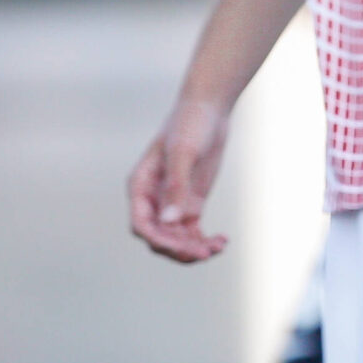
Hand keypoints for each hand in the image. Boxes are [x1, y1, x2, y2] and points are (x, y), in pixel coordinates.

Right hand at [129, 99, 232, 262]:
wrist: (209, 110)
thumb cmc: (190, 124)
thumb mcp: (183, 153)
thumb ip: (176, 186)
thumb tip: (169, 221)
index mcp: (141, 186)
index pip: (141, 224)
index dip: (158, 240)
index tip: (181, 247)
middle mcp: (153, 200)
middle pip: (159, 238)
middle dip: (179, 249)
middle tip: (204, 252)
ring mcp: (172, 204)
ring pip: (177, 240)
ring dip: (194, 249)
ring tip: (217, 247)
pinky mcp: (190, 205)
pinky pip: (192, 233)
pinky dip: (204, 241)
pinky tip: (222, 241)